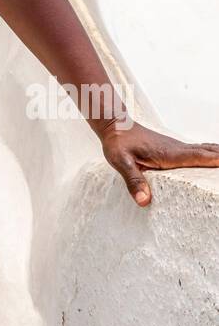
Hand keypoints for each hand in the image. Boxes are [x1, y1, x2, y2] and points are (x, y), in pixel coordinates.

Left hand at [98, 119, 218, 206]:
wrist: (115, 124)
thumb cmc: (118, 143)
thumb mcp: (121, 162)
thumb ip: (133, 180)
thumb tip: (144, 201)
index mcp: (169, 154)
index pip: (198, 157)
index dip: (216, 160)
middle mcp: (177, 149)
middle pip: (208, 153)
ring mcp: (177, 148)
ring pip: (205, 151)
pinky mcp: (175, 149)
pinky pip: (199, 152)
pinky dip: (212, 153)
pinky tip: (217, 157)